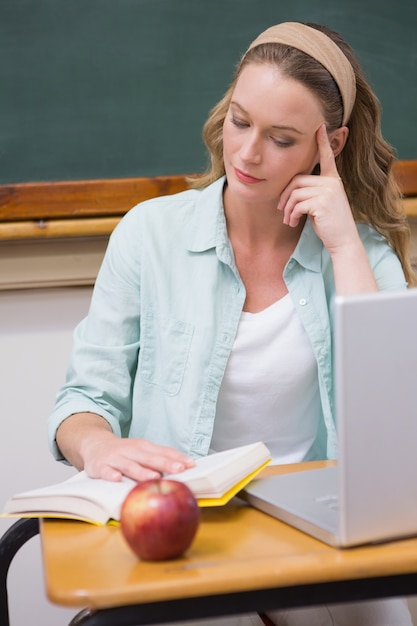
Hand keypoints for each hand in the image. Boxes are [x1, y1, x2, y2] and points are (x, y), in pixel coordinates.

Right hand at [81, 430, 195, 481]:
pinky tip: (117, 479)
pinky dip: (111, 474)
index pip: (163, 452)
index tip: (191, 464)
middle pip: (150, 458)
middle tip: (179, 470)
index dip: (177, 458)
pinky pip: (106, 471)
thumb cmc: (125, 452)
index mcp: (143, 447)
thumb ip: (160, 458)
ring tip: (154, 477)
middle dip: (165, 464)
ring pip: (130, 466)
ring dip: (142, 471)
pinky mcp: (100, 466)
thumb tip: (184, 466)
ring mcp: (116, 458)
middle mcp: (131, 451)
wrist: (95, 444)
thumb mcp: (142, 451)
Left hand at [277, 124, 357, 254]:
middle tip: (280, 209)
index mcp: (333, 180)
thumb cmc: (329, 225)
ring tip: (288, 220)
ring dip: (287, 208)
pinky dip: (291, 215)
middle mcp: (332, 182)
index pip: (327, 157)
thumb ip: (310, 193)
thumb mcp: (320, 205)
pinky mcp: (322, 202)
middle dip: (284, 195)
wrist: (343, 241)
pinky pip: (297, 204)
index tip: (319, 127)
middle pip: (297, 179)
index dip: (323, 142)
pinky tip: (293, 223)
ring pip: (295, 193)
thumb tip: (290, 192)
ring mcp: (328, 191)